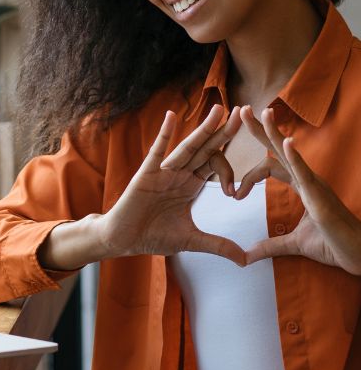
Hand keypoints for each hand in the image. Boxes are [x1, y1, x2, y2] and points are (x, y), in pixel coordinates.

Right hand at [98, 104, 245, 265]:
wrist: (123, 240)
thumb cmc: (153, 236)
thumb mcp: (191, 240)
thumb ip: (218, 245)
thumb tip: (245, 260)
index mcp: (191, 185)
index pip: (216, 166)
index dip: (230, 169)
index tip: (235, 191)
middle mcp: (180, 174)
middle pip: (206, 149)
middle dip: (224, 132)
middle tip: (243, 113)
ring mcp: (163, 172)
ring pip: (188, 147)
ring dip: (203, 128)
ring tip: (219, 109)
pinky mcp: (146, 174)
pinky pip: (157, 151)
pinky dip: (163, 134)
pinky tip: (171, 116)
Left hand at [239, 106, 360, 274]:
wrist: (357, 257)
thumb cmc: (332, 245)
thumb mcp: (293, 245)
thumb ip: (270, 246)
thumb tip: (247, 255)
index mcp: (302, 185)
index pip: (271, 167)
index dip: (250, 176)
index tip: (235, 195)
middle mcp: (307, 179)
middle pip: (279, 149)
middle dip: (260, 129)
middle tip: (241, 109)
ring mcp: (315, 184)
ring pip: (290, 153)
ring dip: (275, 132)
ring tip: (263, 113)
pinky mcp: (320, 195)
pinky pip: (305, 172)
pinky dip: (295, 156)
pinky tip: (286, 141)